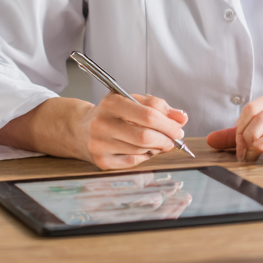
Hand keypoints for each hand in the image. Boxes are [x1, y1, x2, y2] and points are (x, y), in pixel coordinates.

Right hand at [74, 93, 188, 170]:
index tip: (179, 127)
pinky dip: (145, 157)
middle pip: (145, 136)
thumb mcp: (132, 101)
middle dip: (166, 139)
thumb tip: (181, 118)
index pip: (148, 114)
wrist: (80, 128)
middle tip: (174, 139)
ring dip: (157, 148)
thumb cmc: (112, 114)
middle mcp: (102, 123)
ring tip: (159, 143)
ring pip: (141, 150)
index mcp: (111, 103)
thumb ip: (158, 107)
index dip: (169, 123)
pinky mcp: (101, 161)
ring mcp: (100, 144)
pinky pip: (133, 162)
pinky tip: (145, 150)